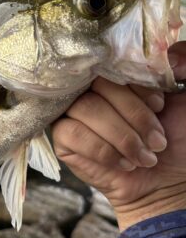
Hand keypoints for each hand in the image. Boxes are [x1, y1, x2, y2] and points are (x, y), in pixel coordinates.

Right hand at [51, 42, 185, 230]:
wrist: (166, 182)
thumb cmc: (179, 138)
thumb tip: (169, 56)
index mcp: (120, 73)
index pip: (115, 62)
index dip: (138, 86)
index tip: (160, 106)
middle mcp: (93, 88)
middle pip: (99, 84)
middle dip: (133, 116)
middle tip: (157, 140)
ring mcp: (75, 111)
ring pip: (86, 108)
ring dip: (121, 137)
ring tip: (143, 156)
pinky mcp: (64, 138)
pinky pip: (71, 133)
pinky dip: (102, 150)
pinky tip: (122, 163)